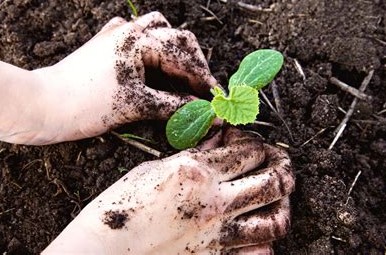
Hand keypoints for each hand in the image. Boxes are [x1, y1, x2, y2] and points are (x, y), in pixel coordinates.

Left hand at [33, 12, 217, 143]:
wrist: (42, 106)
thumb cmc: (86, 104)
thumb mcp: (137, 105)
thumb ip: (177, 107)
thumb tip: (209, 116)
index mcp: (140, 40)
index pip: (185, 55)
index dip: (204, 79)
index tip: (215, 99)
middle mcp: (130, 30)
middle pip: (177, 39)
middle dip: (193, 65)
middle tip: (201, 92)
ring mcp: (116, 34)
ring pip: (158, 31)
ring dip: (174, 53)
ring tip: (180, 79)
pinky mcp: (105, 45)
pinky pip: (136, 37)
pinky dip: (151, 50)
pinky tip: (152, 68)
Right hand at [44, 128, 294, 253]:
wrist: (102, 252)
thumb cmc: (117, 207)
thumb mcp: (152, 170)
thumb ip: (191, 155)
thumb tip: (217, 141)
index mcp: (196, 172)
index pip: (249, 150)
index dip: (255, 142)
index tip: (248, 143)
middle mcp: (215, 202)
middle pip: (275, 180)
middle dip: (283, 167)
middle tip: (277, 163)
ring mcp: (218, 234)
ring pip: (277, 219)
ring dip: (283, 204)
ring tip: (276, 196)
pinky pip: (259, 251)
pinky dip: (266, 240)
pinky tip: (258, 230)